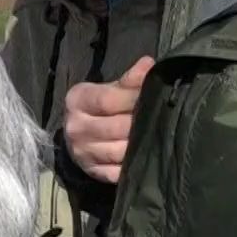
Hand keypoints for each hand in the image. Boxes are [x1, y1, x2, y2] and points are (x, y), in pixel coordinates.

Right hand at [63, 56, 153, 183]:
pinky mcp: (92, 171)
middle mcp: (76, 127)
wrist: (77, 133)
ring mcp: (82, 152)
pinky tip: (145, 159)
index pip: (107, 100)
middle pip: (116, 127)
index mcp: (77, 101)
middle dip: (140, 123)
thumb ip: (128, 80)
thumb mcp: (107, 88)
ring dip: (140, 145)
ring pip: (119, 151)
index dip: (133, 98)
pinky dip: (133, 166)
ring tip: (155, 137)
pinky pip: (117, 172)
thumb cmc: (98, 107)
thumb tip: (149, 64)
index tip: (153, 95)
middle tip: (160, 118)